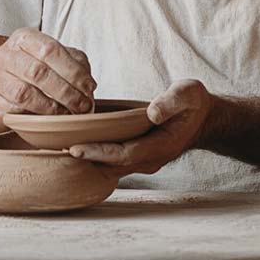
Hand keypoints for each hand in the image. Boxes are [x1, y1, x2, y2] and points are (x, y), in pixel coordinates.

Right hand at [0, 28, 96, 132]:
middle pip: (38, 72)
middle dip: (66, 92)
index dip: (73, 70)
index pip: (50, 49)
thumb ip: (74, 64)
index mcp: (23, 38)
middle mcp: (4, 55)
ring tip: (68, 115)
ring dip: (53, 108)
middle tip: (83, 106)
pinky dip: (36, 118)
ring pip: (25, 93)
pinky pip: (14, 112)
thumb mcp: (54, 59)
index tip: (89, 87)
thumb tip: (88, 84)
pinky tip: (49, 122)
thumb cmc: (32, 71)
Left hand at [69, 79, 213, 175]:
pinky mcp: (137, 154)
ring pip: (110, 165)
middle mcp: (150, 159)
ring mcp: (143, 160)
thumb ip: (171, 101)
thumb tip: (152, 111)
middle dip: (86, 157)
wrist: (202, 118)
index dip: (100, 152)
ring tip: (59, 147)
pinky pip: (112, 159)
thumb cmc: (193, 104)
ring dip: (88, 158)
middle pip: (112, 165)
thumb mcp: (188, 94)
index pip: (124, 154)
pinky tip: (76, 143)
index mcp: (161, 146)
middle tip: (57, 149)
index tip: (76, 147)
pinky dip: (95, 153)